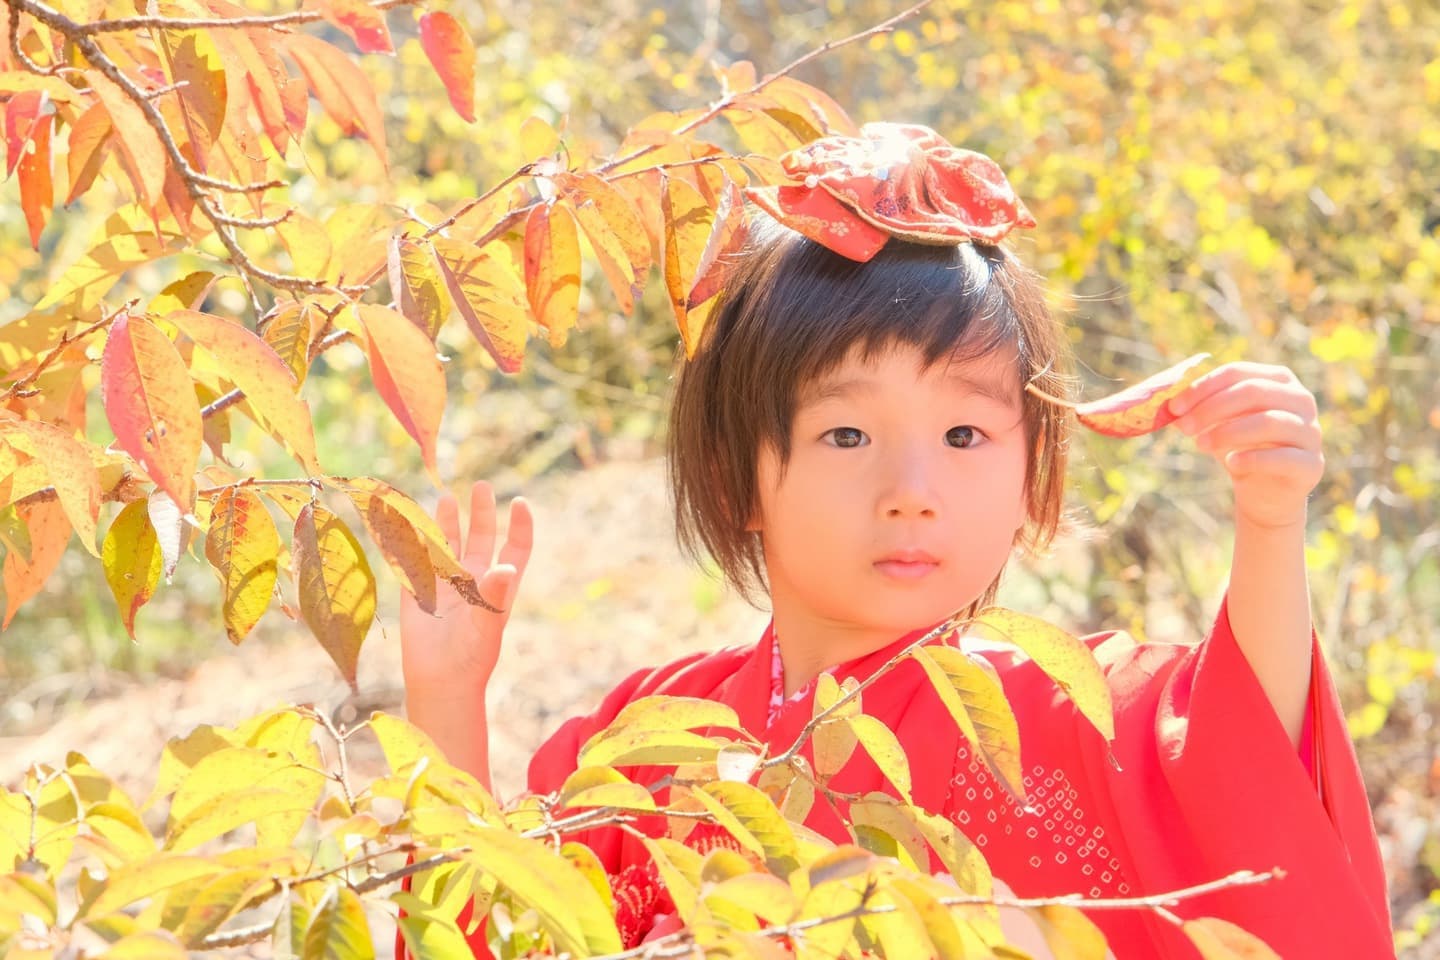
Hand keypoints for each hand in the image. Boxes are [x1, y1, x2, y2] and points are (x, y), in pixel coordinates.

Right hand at [399, 480, 533, 695]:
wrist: (439, 680)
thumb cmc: (471, 656)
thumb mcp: (487, 624)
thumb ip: (494, 595)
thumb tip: (506, 568)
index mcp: (497, 585)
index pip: (514, 549)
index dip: (520, 527)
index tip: (520, 502)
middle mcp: (472, 579)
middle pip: (480, 537)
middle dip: (481, 512)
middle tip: (482, 486)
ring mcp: (445, 583)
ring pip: (446, 544)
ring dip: (447, 522)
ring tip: (447, 497)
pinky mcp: (417, 590)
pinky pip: (414, 559)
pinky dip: (410, 540)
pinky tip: (406, 520)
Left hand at [1167, 362, 1323, 529]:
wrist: (1265, 492)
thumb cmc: (1239, 447)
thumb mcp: (1216, 424)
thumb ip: (1196, 409)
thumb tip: (1164, 401)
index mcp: (1278, 380)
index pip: (1238, 373)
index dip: (1203, 387)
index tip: (1174, 407)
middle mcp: (1300, 400)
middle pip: (1254, 392)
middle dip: (1212, 408)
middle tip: (1184, 427)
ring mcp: (1310, 432)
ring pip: (1270, 421)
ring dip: (1228, 432)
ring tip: (1200, 445)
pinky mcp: (1312, 464)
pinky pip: (1282, 457)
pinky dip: (1252, 458)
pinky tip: (1231, 463)